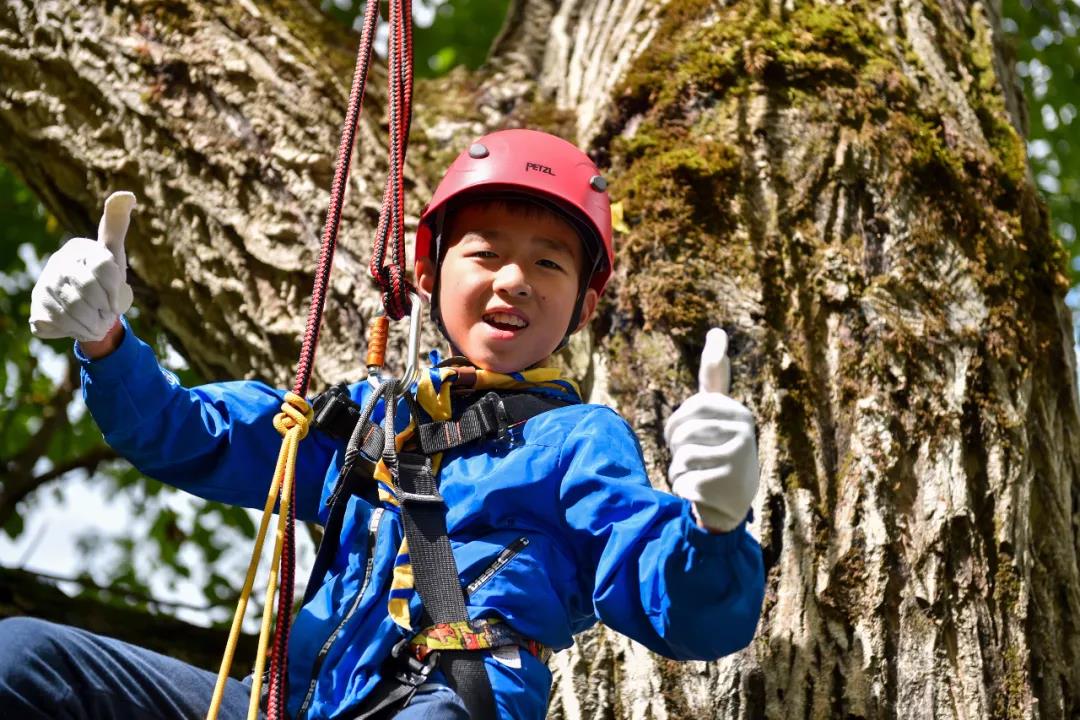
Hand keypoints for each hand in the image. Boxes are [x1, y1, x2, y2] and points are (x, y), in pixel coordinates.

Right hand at [29, 192, 135, 342]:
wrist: (89, 310)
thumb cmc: (105, 278)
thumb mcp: (113, 252)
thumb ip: (117, 225)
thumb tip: (126, 194)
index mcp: (78, 250)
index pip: (104, 268)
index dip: (114, 288)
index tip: (117, 299)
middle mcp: (57, 266)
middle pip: (88, 291)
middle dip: (104, 308)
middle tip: (107, 312)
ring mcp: (43, 288)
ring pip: (75, 311)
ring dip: (93, 322)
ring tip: (97, 320)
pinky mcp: (37, 311)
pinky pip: (61, 325)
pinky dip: (77, 331)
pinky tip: (80, 326)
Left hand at [664, 328, 758, 531]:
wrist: (730, 503)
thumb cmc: (716, 450)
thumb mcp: (716, 414)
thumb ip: (715, 377)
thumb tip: (717, 330)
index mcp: (736, 411)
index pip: (704, 396)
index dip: (696, 391)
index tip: (709, 358)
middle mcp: (743, 430)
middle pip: (682, 426)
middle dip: (674, 441)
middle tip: (685, 453)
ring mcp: (738, 456)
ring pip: (682, 453)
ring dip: (678, 466)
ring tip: (696, 471)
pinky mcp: (727, 483)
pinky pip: (683, 477)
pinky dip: (681, 486)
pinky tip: (699, 490)